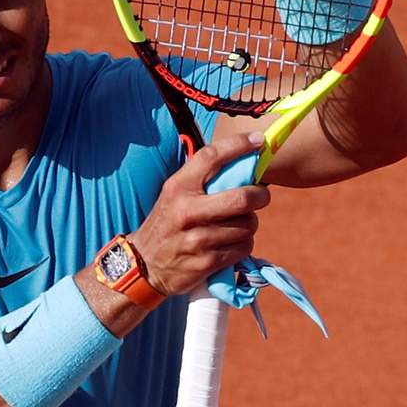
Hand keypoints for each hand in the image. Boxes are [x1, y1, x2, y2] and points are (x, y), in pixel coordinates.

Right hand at [128, 132, 271, 295]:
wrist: (145, 265)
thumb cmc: (168, 223)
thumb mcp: (174, 195)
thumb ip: (202, 180)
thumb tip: (243, 163)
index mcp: (178, 187)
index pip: (211, 156)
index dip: (239, 145)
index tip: (259, 141)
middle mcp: (187, 211)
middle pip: (242, 198)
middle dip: (260, 195)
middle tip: (261, 195)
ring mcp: (197, 238)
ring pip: (247, 225)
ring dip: (249, 224)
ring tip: (237, 224)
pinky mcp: (207, 262)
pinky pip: (243, 247)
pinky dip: (243, 244)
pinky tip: (231, 243)